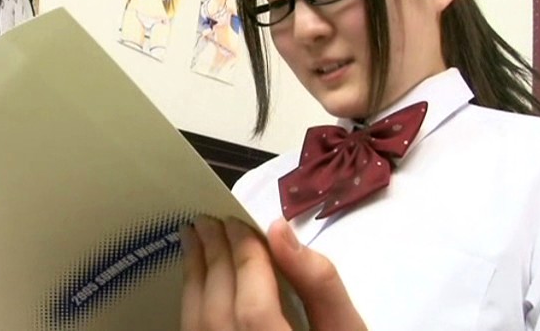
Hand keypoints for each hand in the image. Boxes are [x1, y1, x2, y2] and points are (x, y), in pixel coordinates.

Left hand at [180, 216, 365, 330]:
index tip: (237, 222)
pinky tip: (196, 280)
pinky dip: (191, 303)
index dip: (244, 264)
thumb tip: (279, 229)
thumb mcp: (348, 329)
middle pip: (218, 318)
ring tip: (194, 240)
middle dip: (213, 261)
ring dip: (194, 278)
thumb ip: (320, 282)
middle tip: (206, 220)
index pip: (255, 314)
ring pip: (197, 328)